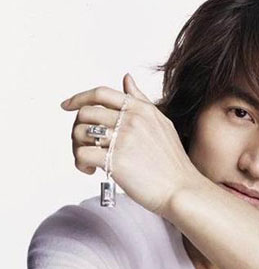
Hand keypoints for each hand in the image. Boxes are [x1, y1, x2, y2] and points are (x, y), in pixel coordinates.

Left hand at [61, 73, 200, 216]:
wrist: (182, 190)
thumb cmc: (173, 163)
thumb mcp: (162, 123)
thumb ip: (141, 100)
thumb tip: (126, 78)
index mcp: (141, 109)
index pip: (101, 93)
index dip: (79, 98)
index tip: (67, 105)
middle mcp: (131, 120)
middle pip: (85, 113)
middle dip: (77, 129)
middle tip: (83, 145)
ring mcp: (124, 140)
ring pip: (80, 133)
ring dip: (77, 147)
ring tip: (88, 161)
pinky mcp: (116, 161)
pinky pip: (82, 154)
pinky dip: (80, 163)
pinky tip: (90, 171)